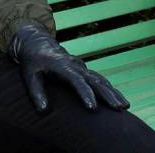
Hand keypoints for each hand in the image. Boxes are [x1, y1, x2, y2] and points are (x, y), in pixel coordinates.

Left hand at [9, 24, 128, 111]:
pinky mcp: (83, 71)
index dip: (85, 94)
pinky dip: (110, 89)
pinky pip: (99, 80)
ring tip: (125, 106)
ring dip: (113, 93)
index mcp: (62, 66)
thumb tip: (43, 112)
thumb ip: (36, 94)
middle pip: (95, 80)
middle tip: (119, 108)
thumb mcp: (29, 76)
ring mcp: (81, 68)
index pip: (77, 80)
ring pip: (100, 80)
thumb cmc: (32, 62)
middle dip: (108, 95)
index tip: (93, 108)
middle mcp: (75, 66)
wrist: (36, 43)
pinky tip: (119, 99)